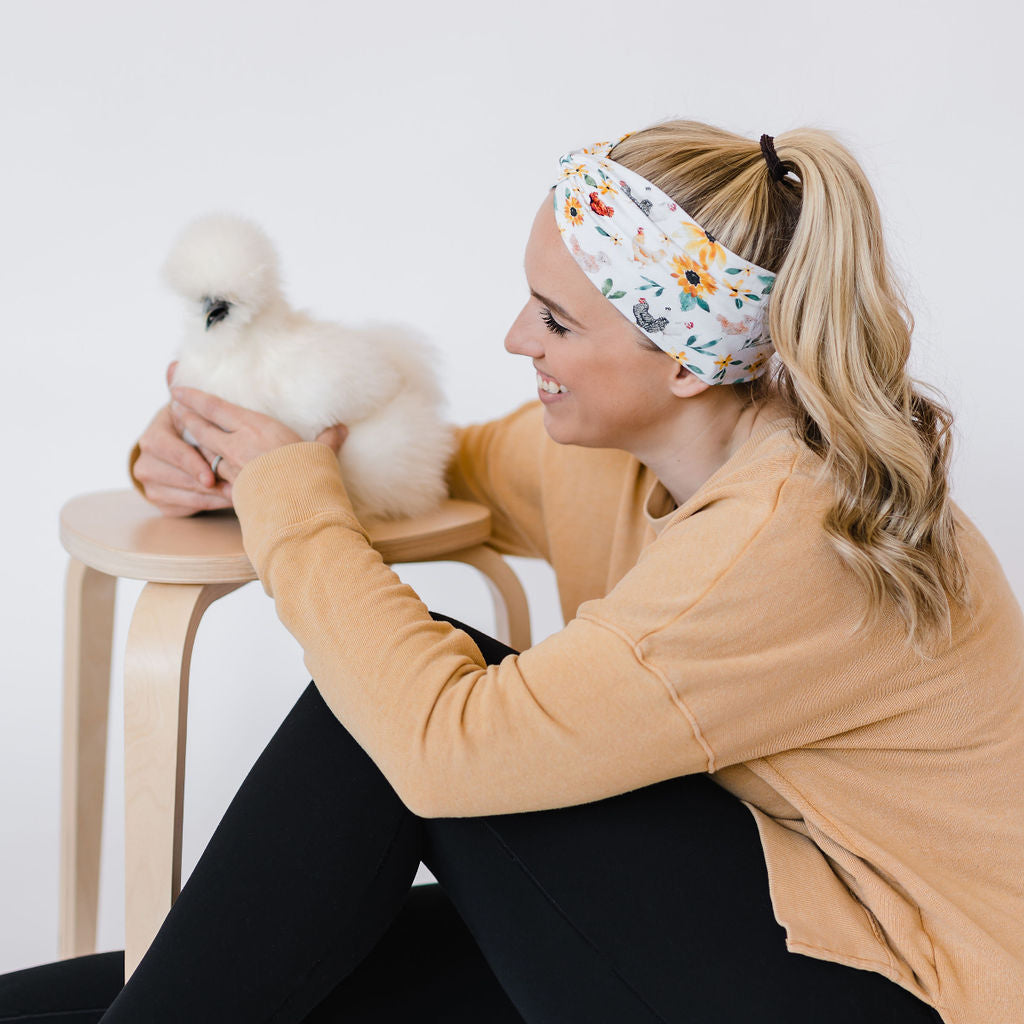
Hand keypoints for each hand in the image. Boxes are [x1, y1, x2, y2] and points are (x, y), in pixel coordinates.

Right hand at [132, 362, 234, 516]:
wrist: (183, 454)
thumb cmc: (193, 429)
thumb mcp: (190, 410)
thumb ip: (184, 390)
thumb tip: (175, 366)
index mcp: (152, 437)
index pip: (166, 450)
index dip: (188, 462)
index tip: (210, 476)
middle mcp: (144, 462)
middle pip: (175, 477)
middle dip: (205, 484)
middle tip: (234, 489)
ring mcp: (151, 485)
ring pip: (181, 495)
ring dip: (210, 498)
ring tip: (237, 496)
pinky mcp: (162, 503)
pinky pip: (185, 508)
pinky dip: (207, 506)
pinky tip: (226, 502)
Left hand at [169, 385, 347, 485]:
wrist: (295, 506)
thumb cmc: (308, 472)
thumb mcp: (320, 452)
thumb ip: (327, 440)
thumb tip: (341, 430)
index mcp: (255, 427)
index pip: (216, 408)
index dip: (195, 398)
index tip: (178, 390)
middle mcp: (237, 444)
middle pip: (201, 428)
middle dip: (186, 417)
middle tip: (174, 409)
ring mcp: (232, 469)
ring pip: (203, 451)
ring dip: (192, 443)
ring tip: (185, 436)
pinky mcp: (233, 489)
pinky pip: (214, 474)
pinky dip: (206, 468)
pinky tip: (205, 468)